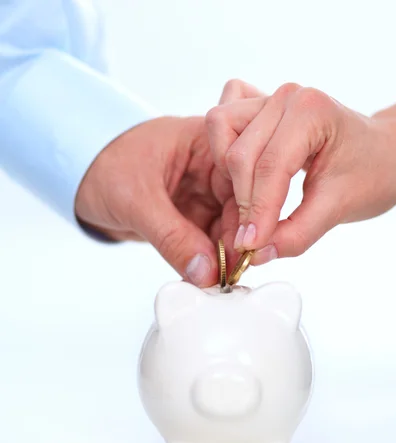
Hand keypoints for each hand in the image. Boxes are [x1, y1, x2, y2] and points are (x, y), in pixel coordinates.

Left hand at [75, 116, 234, 286]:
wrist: (79, 175)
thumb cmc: (104, 164)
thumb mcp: (137, 200)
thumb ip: (172, 237)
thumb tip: (206, 272)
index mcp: (208, 142)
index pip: (244, 177)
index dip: (250, 213)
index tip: (247, 248)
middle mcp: (214, 166)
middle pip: (243, 206)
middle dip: (239, 241)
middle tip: (233, 274)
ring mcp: (205, 192)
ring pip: (229, 228)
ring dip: (225, 255)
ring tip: (220, 281)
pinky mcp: (194, 215)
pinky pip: (211, 240)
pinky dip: (209, 260)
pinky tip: (208, 277)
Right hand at [206, 80, 395, 263]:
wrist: (385, 154)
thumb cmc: (372, 172)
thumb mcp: (338, 209)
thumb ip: (296, 234)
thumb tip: (256, 254)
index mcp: (311, 112)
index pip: (269, 167)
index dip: (257, 212)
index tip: (249, 246)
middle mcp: (287, 97)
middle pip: (238, 154)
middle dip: (242, 201)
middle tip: (251, 236)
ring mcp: (270, 98)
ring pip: (222, 134)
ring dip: (228, 176)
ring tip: (251, 206)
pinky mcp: (259, 107)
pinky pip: (223, 124)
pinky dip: (224, 152)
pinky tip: (244, 178)